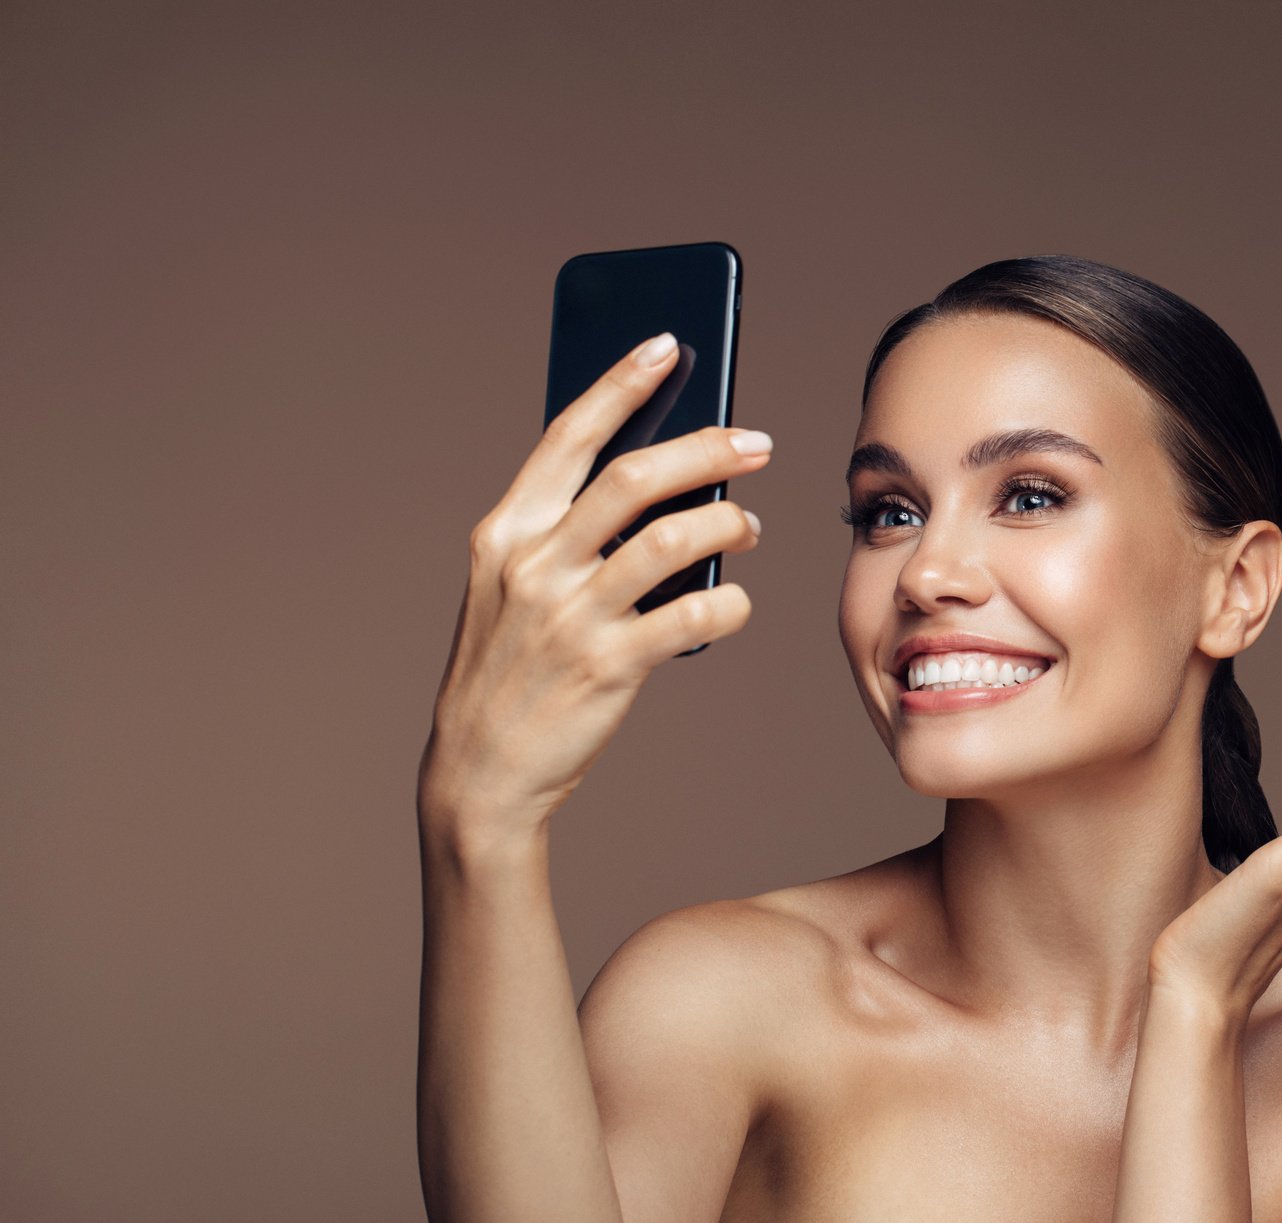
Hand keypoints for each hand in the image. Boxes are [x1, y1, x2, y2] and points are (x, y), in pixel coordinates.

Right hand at [417, 333, 771, 834]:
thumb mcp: (513, 590)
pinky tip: (737, 604)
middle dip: (707, 447)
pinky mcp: (608, 666)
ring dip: (731, 524)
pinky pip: (696, 615)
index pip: (569, 435)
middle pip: (636, 476)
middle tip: (756, 442)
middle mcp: (534, 563)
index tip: (668, 345)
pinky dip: (731, 604)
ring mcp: (570, 614)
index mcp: (505, 532)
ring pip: (675, 539)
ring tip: (751, 529)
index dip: (621, 383)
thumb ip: (568, 538)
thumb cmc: (511, 672)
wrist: (480, 772)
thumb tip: (663, 491)